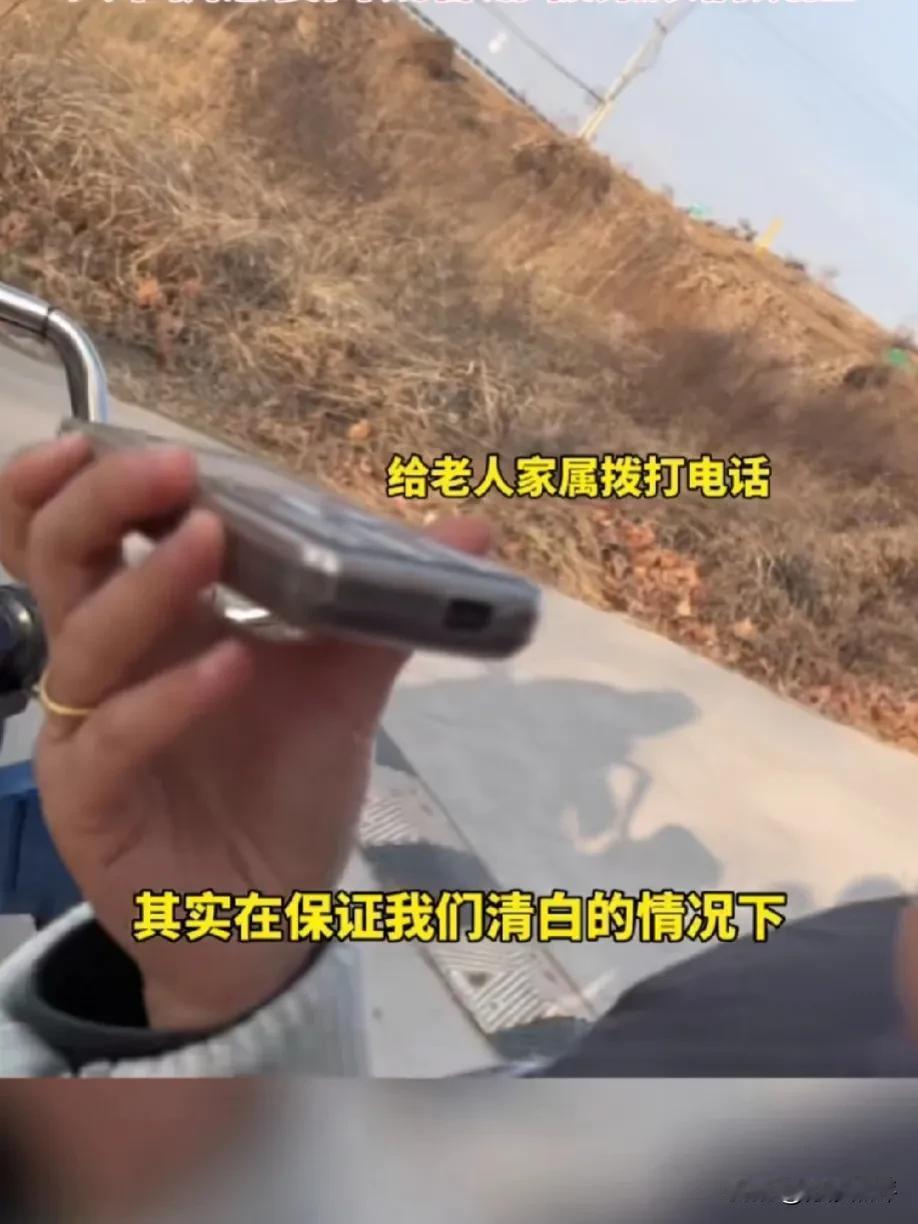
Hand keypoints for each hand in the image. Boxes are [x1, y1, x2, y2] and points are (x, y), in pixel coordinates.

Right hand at [0, 435, 488, 1029]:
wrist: (266, 913)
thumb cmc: (285, 790)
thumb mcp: (341, 689)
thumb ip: (388, 609)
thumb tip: (472, 527)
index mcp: (154, 621)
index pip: (87, 531)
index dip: (87, 479)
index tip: (136, 437)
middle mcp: (106, 663)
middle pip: (61, 559)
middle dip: (103, 502)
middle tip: (169, 467)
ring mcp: (87, 732)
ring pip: (83, 640)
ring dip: (144, 585)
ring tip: (208, 539)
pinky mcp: (90, 802)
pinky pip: (111, 738)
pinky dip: (167, 699)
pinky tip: (230, 668)